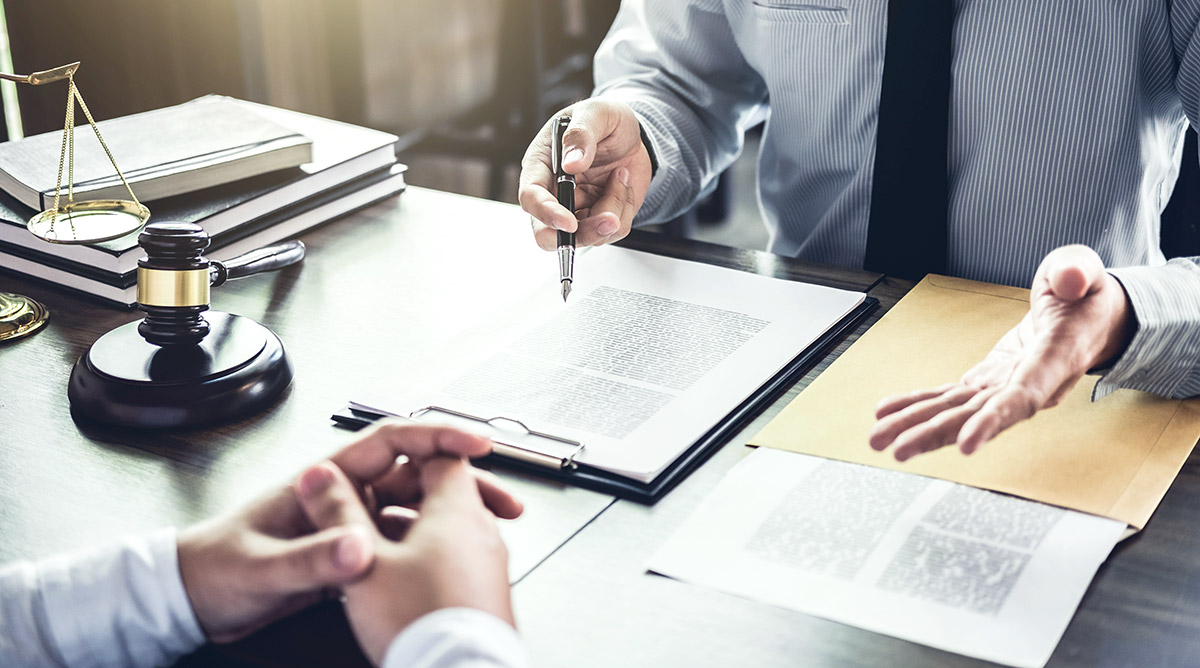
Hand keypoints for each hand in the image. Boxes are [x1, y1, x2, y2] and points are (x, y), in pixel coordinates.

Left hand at [177, 421, 521, 643]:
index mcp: (323, 481)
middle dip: (463, 484)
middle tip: (501, 502)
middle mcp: (342, 497)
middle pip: (417, 478)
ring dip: (453, 520)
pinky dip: (430, 550)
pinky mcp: (347, 556)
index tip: (476, 443)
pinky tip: (450, 562)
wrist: (189, 600)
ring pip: (414, 513)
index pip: (392, 442)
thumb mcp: (262, 569)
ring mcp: (347, 525)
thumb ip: (310, 561)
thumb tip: (358, 548)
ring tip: (490, 533)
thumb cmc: (213, 570)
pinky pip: (401, 546)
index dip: (439, 436)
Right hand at [519, 99, 652, 249]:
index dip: (546, 213)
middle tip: (609, 220)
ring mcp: (576, 210)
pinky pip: (612, 230)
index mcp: (541, 166)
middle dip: (579, 235)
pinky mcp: (598, 219)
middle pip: (547, 235)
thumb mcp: (596, 113)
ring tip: (621, 175)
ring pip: (587, 235)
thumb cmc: (604, 122)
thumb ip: (581, 134)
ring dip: (613, 209)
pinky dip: (625, 207)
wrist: (632, 136)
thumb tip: (571, 163)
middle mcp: (554, 194)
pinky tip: (622, 183)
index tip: (569, 221)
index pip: (531, 197)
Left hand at [868, 245, 1134, 461]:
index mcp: (1055, 359)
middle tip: (896, 448)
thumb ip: (1076, 272)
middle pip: (978, 415)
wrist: (1086, 319)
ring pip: (957, 412)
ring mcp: (1004, 387)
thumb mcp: (1084, 272)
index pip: (1023, 396)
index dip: (994, 421)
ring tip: (879, 439)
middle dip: (935, 432)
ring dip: (917, 426)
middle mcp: (1028, 384)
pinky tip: (888, 413)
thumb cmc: (1085, 296)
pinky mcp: (986, 382)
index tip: (967, 444)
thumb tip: (1067, 280)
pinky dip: (917, 404)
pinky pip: (948, 398)